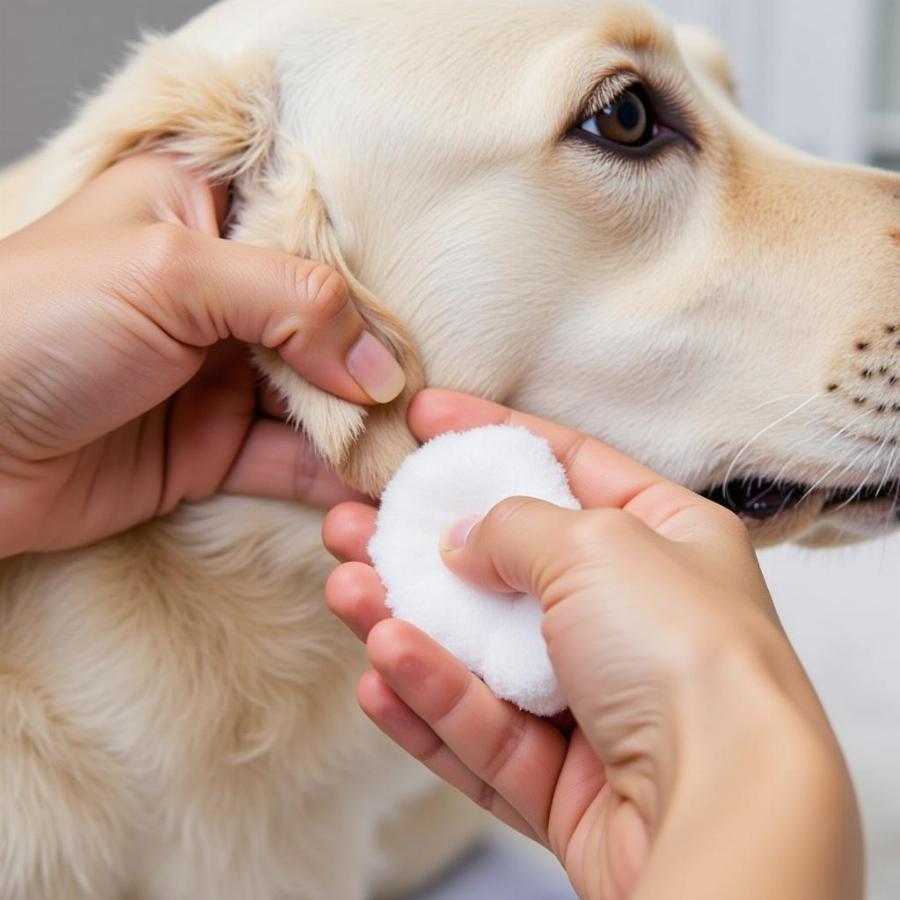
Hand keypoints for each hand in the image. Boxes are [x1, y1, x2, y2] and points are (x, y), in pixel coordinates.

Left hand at [0, 152, 404, 556]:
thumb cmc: (35, 324)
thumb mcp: (172, 273)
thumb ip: (292, 303)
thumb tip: (382, 367)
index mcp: (200, 212)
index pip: (314, 233)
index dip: (375, 272)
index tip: (432, 310)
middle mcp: (218, 293)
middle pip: (328, 322)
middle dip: (379, 363)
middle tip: (438, 400)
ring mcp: (218, 374)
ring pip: (318, 397)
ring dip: (366, 426)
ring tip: (423, 450)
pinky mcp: (211, 447)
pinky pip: (289, 459)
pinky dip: (333, 474)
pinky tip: (376, 484)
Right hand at [324, 390, 861, 899]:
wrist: (722, 808)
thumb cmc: (684, 651)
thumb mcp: (597, 543)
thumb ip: (513, 526)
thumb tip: (459, 540)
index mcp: (669, 542)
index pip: (570, 466)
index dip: (493, 436)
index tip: (424, 418)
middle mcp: (638, 620)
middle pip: (508, 569)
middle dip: (424, 545)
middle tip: (353, 519)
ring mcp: (602, 706)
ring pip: (482, 656)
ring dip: (409, 622)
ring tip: (344, 588)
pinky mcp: (569, 783)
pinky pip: (484, 733)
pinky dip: (430, 702)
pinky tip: (378, 673)